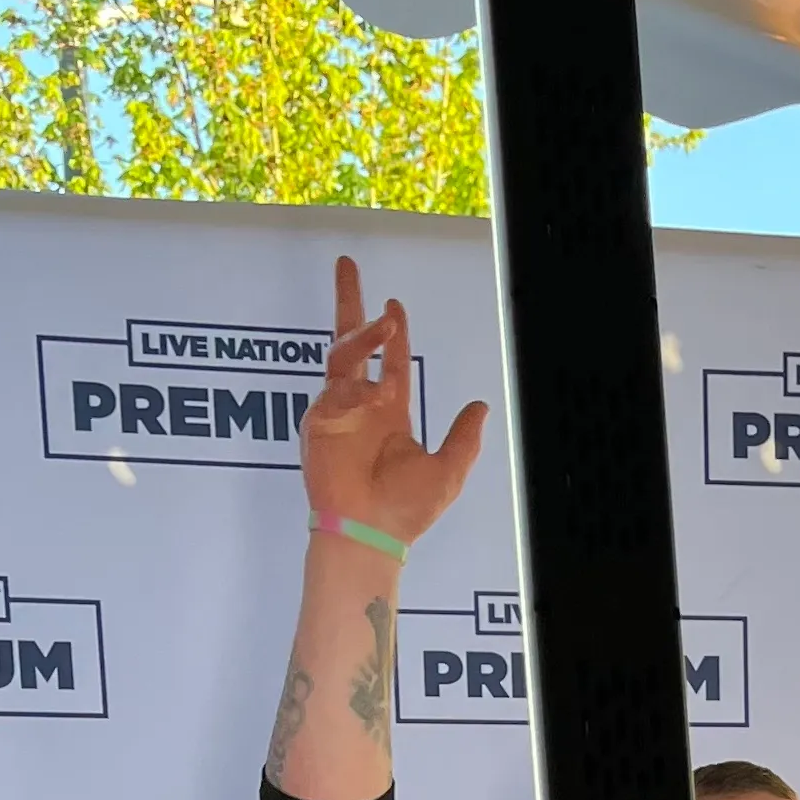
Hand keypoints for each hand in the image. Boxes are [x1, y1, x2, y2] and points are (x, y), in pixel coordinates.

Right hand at [301, 253, 486, 546]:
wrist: (371, 532)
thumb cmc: (407, 510)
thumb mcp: (448, 470)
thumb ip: (463, 437)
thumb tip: (481, 406)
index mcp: (389, 413)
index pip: (389, 363)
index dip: (391, 333)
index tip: (393, 304)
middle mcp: (361, 405)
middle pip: (352, 343)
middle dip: (349, 304)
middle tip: (348, 266)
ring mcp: (337, 410)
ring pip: (344, 354)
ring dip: (363, 334)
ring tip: (385, 322)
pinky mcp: (319, 420)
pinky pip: (335, 384)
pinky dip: (356, 376)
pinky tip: (374, 385)